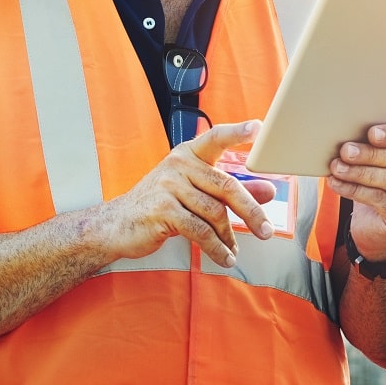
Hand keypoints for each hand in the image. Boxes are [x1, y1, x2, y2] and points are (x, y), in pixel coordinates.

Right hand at [96, 120, 276, 267]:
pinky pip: (200, 231)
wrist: (116, 224)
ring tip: (233, 251)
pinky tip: (223, 257)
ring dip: (229, 237)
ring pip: (214, 212)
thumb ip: (230, 190)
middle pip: (226, 186)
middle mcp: (178, 164)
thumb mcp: (194, 193)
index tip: (257, 127)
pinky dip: (216, 248)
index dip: (237, 132)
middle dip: (250, 211)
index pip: (215, 138)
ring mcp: (168, 186)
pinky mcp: (163, 209)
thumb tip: (268, 190)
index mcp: (187, 154)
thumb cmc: (158, 206)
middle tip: (267, 230)